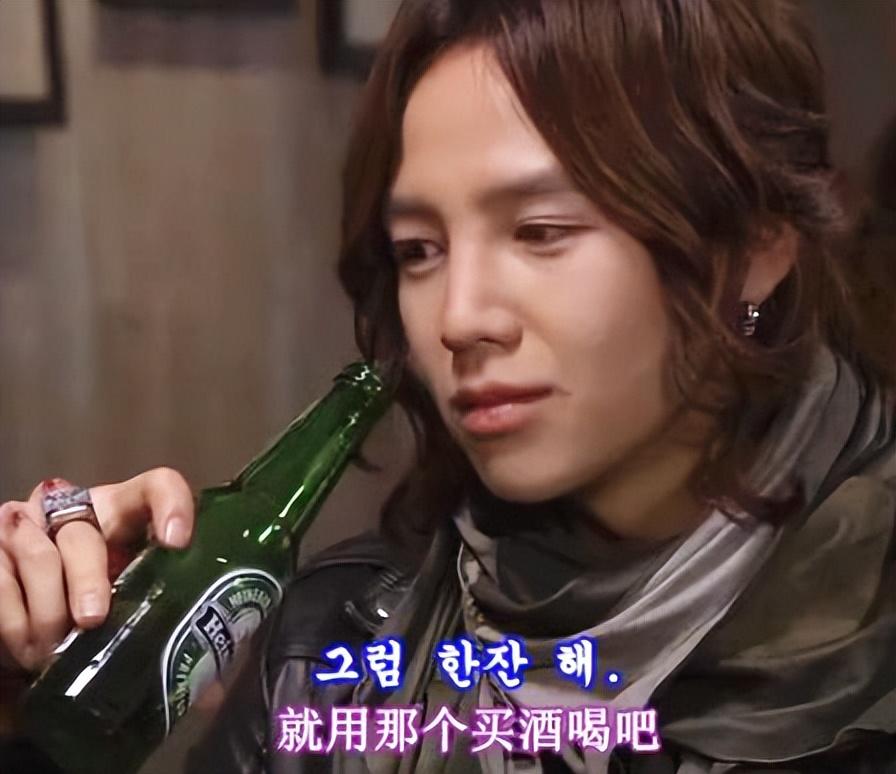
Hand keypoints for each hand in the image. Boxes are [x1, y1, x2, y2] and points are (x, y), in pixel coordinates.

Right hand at [0, 467, 194, 673]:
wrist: (38, 605)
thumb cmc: (107, 603)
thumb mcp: (137, 603)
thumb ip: (170, 631)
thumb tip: (210, 692)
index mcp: (129, 512)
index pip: (157, 485)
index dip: (170, 505)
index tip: (177, 542)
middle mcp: (81, 509)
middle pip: (83, 534)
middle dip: (87, 580)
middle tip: (93, 619)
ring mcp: (32, 524)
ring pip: (37, 556)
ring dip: (46, 612)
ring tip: (56, 651)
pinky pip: (0, 583)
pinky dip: (14, 621)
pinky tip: (29, 649)